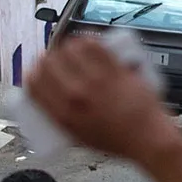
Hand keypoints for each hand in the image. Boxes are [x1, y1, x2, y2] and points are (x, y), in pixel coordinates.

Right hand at [27, 37, 171, 158]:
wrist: (149, 139)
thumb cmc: (120, 141)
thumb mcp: (80, 138)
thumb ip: (65, 120)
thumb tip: (55, 104)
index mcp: (64, 115)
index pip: (34, 84)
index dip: (32, 73)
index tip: (38, 71)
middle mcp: (76, 96)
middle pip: (48, 63)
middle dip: (48, 57)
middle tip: (55, 59)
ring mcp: (96, 81)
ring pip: (69, 50)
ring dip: (67, 47)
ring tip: (72, 51)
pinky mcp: (115, 70)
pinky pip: (94, 46)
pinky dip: (88, 40)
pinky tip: (89, 43)